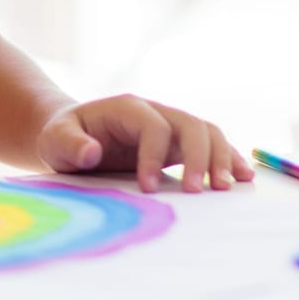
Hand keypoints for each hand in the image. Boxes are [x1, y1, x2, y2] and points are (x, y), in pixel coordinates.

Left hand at [36, 95, 255, 192]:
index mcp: (126, 107)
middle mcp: (155, 112)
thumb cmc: (63, 137)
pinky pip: (212, 145)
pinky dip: (228, 158)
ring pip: (207, 132)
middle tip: (196, 192)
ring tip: (226, 188)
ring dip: (221, 157)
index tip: (146, 188)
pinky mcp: (179, 144)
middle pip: (190, 124)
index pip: (153, 125)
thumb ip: (69, 144)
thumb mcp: (55, 139)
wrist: (73, 135)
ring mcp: (171, 126)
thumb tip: (91, 152)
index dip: (153, 155)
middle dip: (198, 157)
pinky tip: (243, 177)